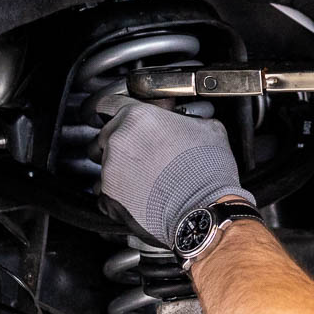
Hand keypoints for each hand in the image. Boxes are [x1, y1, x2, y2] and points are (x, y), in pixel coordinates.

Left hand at [94, 96, 253, 245]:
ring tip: (144, 178)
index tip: (114, 115)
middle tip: (143, 153)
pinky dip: (118, 194)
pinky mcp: (108, 197)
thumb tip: (188, 121)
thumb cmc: (208, 172)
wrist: (204, 211)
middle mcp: (118, 140)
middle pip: (104, 134)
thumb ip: (188, 119)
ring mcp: (109, 169)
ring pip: (104, 164)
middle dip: (119, 142)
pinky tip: (140, 196)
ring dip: (119, 168)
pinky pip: (105, 192)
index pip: (108, 103)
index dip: (113, 109)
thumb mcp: (209, 129)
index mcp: (138, 117)